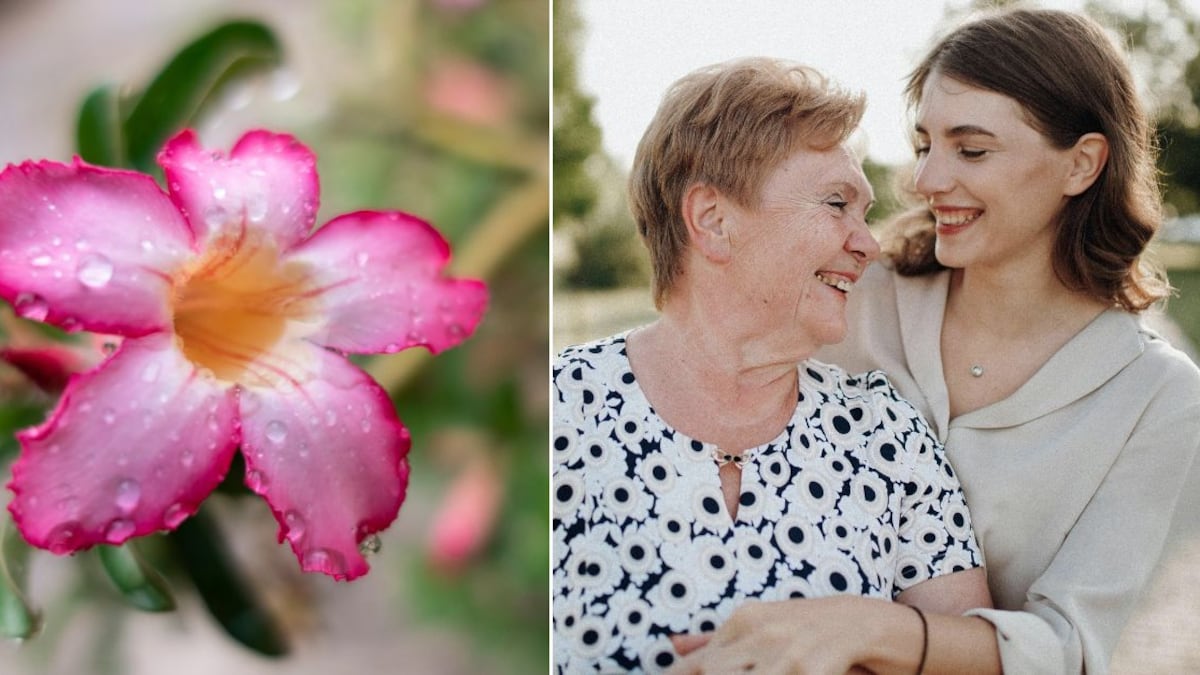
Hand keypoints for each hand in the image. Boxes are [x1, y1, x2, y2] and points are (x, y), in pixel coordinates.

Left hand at [665, 597, 874, 674]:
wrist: (870, 623)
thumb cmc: (810, 628)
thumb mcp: (762, 626)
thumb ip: (717, 641)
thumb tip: (673, 647)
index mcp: (745, 620)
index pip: (697, 665)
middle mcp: (762, 633)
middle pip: (713, 674)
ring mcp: (787, 654)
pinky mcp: (812, 672)